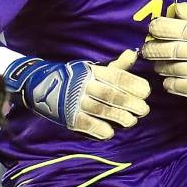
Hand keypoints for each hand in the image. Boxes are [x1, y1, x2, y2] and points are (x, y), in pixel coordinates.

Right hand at [3, 50, 149, 139]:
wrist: (40, 86)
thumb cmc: (75, 77)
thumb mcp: (94, 69)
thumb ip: (116, 66)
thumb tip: (134, 54)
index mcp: (92, 71)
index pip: (116, 77)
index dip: (133, 84)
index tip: (146, 92)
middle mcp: (84, 85)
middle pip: (111, 95)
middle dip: (130, 103)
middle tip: (144, 110)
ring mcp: (75, 101)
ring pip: (101, 110)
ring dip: (119, 117)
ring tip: (131, 122)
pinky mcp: (68, 117)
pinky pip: (86, 124)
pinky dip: (100, 129)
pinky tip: (110, 132)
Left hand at [142, 1, 186, 101]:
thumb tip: (177, 6)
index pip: (181, 29)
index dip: (162, 27)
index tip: (152, 27)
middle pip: (172, 50)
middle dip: (154, 49)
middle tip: (146, 49)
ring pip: (172, 68)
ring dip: (160, 66)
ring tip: (157, 64)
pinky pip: (175, 85)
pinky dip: (168, 82)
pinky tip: (167, 78)